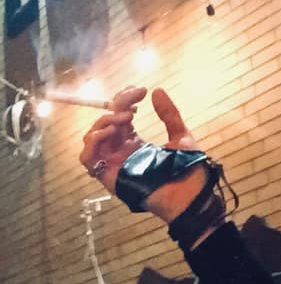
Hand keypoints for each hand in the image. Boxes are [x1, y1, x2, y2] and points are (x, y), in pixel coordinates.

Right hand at [79, 87, 206, 221]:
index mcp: (134, 142)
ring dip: (105, 121)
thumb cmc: (186, 168)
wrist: (190, 193)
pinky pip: (87, 158)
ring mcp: (113, 163)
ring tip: (126, 118)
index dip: (124, 100)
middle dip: (117, 106)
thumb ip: (168, 114)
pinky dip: (94, 141)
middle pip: (105, 122)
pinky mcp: (108, 176)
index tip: (140, 90)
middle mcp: (120, 151)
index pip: (119, 116)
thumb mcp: (179, 135)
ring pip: (92, 137)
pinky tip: (111, 132)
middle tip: (134, 102)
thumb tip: (157, 90)